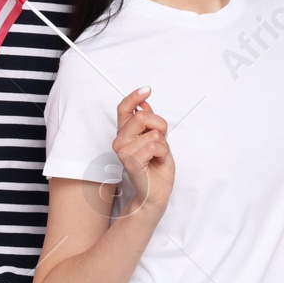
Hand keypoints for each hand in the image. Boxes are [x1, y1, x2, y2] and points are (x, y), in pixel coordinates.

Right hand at [110, 87, 173, 216]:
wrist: (156, 192)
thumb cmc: (156, 167)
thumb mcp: (156, 139)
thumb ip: (149, 123)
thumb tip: (144, 104)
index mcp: (124, 134)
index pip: (124, 109)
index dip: (134, 96)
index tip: (147, 90)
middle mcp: (120, 141)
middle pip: (142, 116)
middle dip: (159, 125)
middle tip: (160, 141)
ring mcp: (124, 152)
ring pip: (153, 133)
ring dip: (163, 144)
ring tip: (158, 156)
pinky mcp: (131, 161)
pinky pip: (155, 145)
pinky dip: (163, 153)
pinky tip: (158, 162)